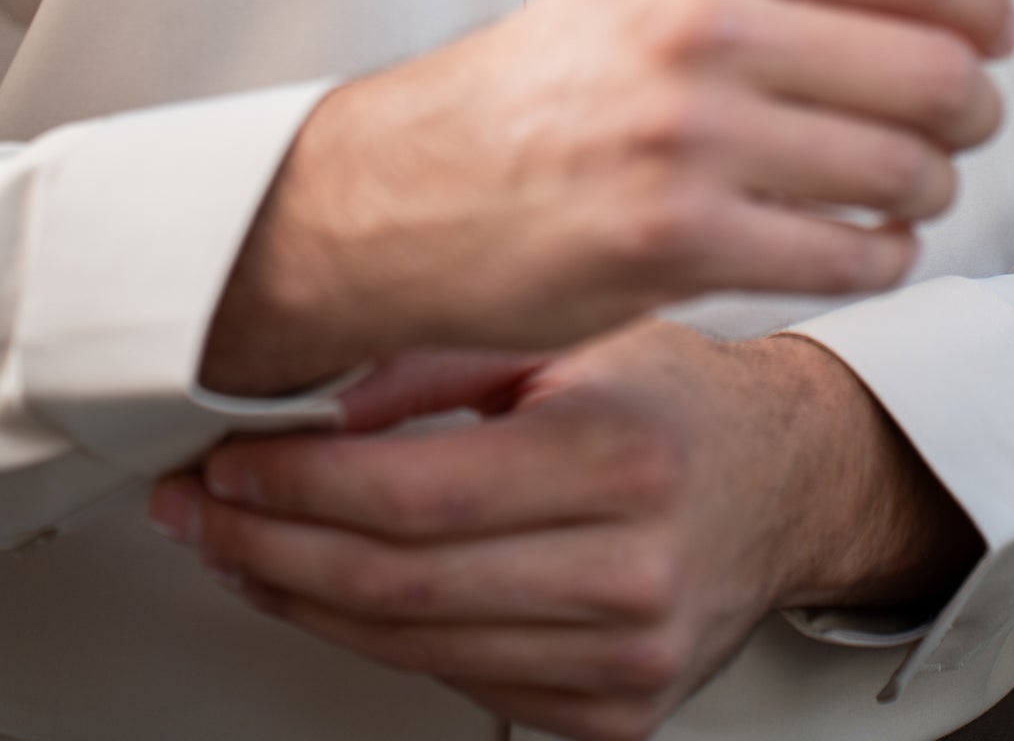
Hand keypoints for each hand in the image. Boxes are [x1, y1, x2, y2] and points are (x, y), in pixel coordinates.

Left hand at [155, 322, 982, 740]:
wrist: (787, 482)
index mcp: (622, 456)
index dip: (300, 486)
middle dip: (271, 548)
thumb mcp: (577, 333)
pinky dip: (376, 641)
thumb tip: (312, 390)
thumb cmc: (679, 398)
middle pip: (400, 585)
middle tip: (205, 510)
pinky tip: (330, 592)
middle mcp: (631, 570)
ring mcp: (626, 658)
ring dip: (303, 600)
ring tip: (243, 548)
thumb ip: (446, 358)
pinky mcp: (614, 714)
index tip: (231, 463)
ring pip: (414, 649)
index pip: (418, 494)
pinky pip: (459, 686)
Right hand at [204, 0, 1013, 392]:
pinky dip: (885, 259)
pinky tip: (867, 246)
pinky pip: (855, 257)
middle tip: (963, 128)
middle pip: (935, 70)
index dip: (986, 9)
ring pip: (905, 169)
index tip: (993, 38)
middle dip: (974, 111)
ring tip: (906, 191)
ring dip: (930, 189)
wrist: (417, 185)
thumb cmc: (557, 79)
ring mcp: (687, 134)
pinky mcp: (676, 240)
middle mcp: (698, 21)